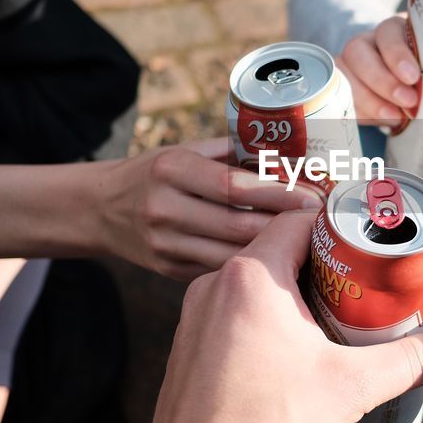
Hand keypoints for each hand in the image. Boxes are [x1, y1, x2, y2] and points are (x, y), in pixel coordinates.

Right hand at [95, 137, 321, 280]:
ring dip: (275, 251)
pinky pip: (219, 270)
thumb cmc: (154, 173)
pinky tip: (280, 261)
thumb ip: (232, 152)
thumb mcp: (184, 151)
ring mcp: (165, 245)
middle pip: (239, 226)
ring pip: (232, 255)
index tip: (313, 198)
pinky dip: (252, 267)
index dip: (278, 195)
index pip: (234, 187)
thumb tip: (290, 152)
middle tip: (322, 221)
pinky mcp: (169, 271)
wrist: (99, 209)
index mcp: (171, 170)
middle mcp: (165, 209)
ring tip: (309, 241)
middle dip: (286, 225)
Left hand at [147, 210, 422, 422]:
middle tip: (364, 290)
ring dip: (295, 298)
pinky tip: (294, 358)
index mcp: (251, 278)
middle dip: (324, 268)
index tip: (369, 247)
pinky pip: (234, 316)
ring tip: (336, 325)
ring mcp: (195, 318)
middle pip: (279, 252)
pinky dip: (266, 324)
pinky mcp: (190, 350)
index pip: (298, 221)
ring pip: (255, 286)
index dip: (338, 228)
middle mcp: (213, 286)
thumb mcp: (349, 389)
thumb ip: (405, 361)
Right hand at [338, 13, 422, 124]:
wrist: (407, 84)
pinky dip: (359, 107)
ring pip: (349, 71)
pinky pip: (342, 91)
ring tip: (396, 118)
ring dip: (371, 96)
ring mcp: (357, 62)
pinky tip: (378, 122)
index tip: (414, 76)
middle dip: (384, 78)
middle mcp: (376, 41)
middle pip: (363, 48)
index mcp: (407, 29)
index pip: (392, 28)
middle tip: (410, 102)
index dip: (397, 51)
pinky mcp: (346, 82)